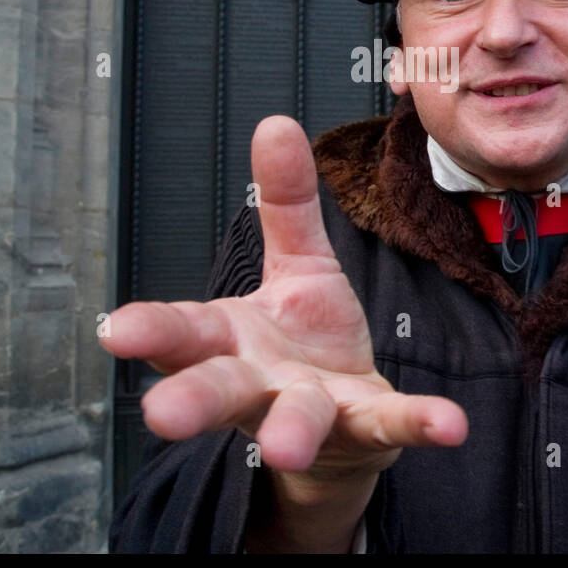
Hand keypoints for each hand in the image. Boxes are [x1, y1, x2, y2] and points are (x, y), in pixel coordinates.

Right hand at [101, 115, 466, 488]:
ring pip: (291, 420)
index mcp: (229, 339)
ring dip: (289, 431)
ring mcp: (310, 411)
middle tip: (161, 416)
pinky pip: (388, 426)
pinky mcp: (363, 428)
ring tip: (286, 445)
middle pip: (218, 388)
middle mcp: (259, 383)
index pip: (182, 332)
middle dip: (191, 399)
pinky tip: (449, 425)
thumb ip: (284, 200)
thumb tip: (275, 123)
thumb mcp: (296, 262)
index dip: (150, 331)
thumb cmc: (305, 340)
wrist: (341, 425)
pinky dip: (417, 423)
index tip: (117, 331)